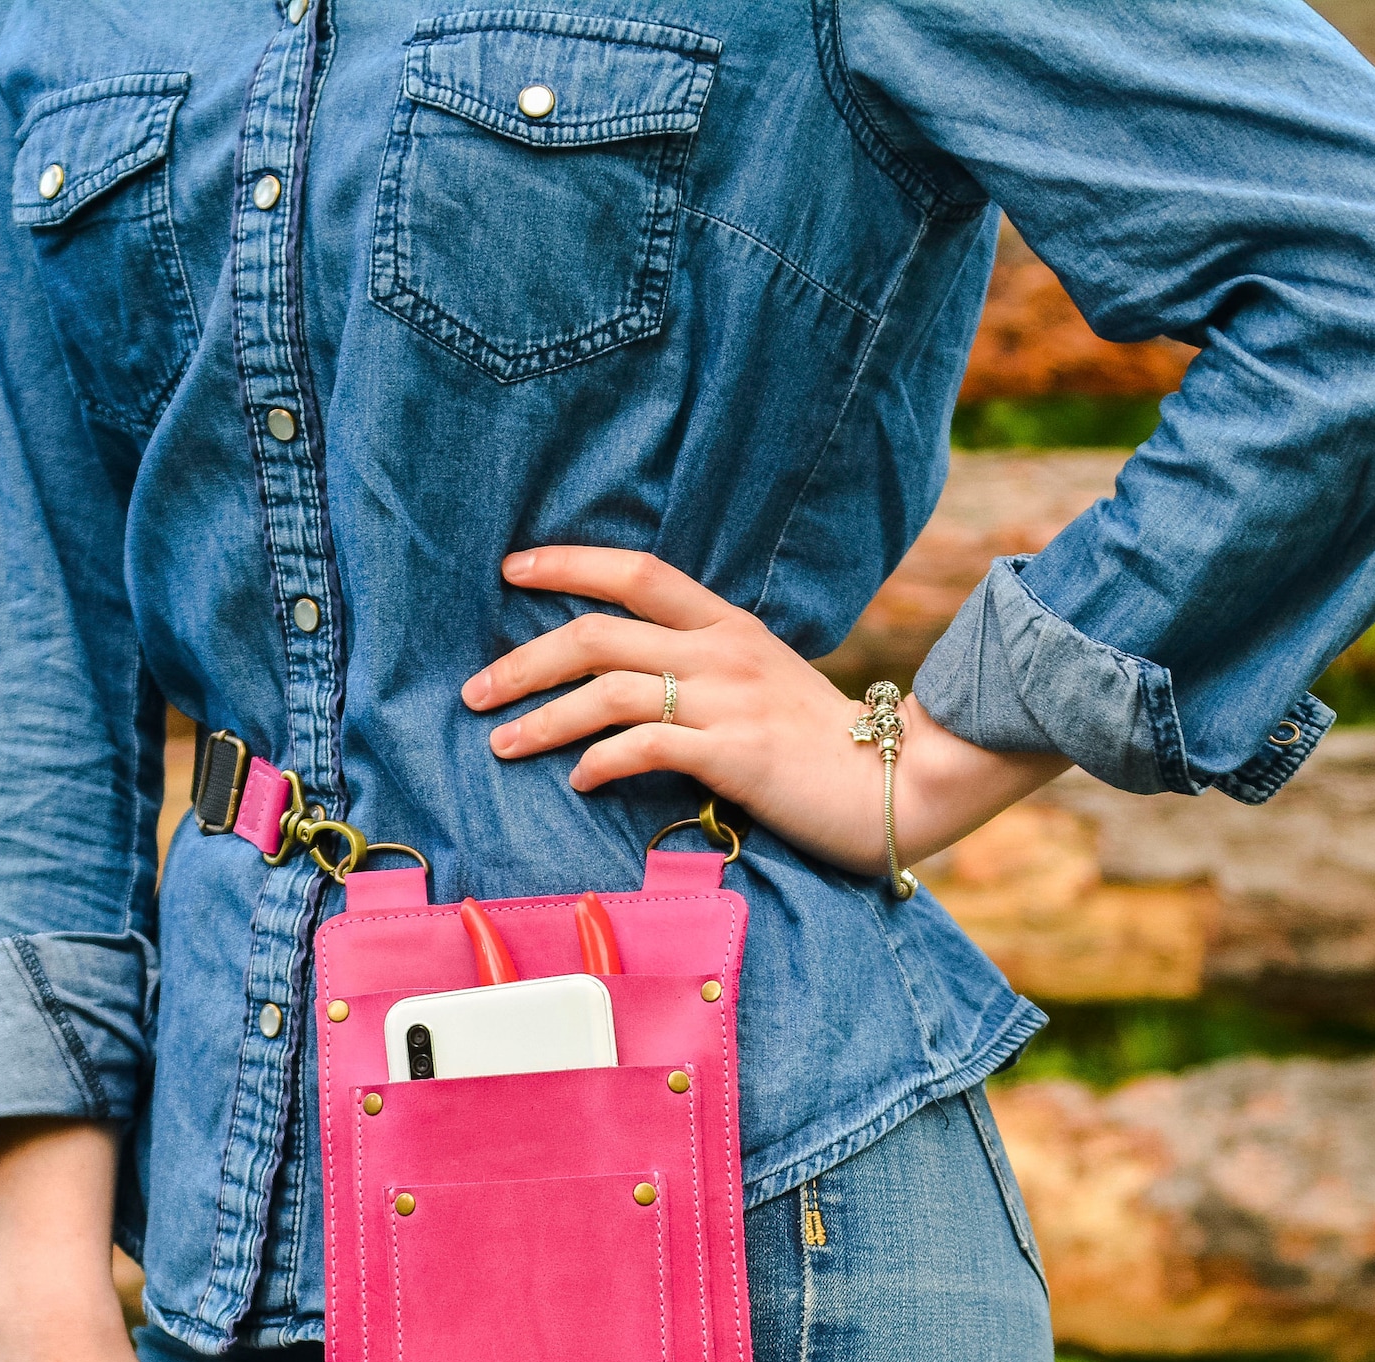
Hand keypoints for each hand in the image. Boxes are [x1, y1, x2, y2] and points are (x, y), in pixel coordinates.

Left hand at [464, 547, 1068, 872]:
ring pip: (608, 690)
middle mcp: (723, 653)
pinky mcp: (735, 755)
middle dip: (525, 659)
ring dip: (543, 718)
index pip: (636, 572)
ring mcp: (729, 701)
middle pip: (599, 633)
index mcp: (729, 626)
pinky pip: (646, 747)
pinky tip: (577, 779)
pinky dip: (600, 760)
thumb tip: (637, 690)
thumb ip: (707, 677)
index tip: (511, 569)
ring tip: (501, 743)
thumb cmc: (825, 750)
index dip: (569, 563)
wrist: (899, 784)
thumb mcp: (766, 689)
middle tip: (475, 690)